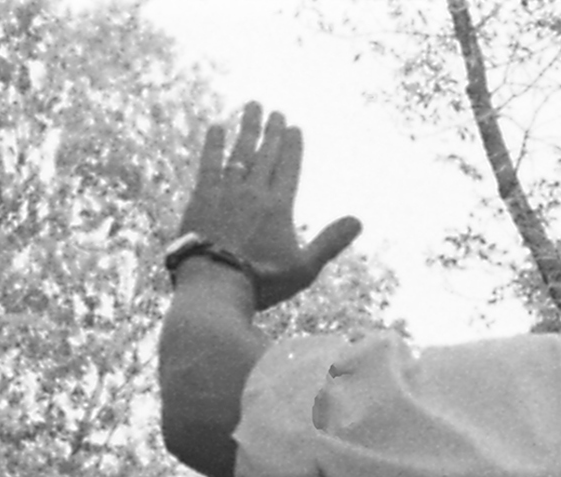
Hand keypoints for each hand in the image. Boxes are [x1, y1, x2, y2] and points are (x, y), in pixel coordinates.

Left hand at [180, 105, 362, 306]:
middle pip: (265, 154)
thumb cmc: (262, 282)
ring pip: (240, 152)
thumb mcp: (304, 268)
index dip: (292, 146)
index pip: (289, 167)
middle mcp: (254, 192)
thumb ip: (330, 242)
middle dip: (271, 130)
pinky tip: (217, 127)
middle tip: (275, 111)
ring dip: (247, 128)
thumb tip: (358, 221)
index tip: (294, 127)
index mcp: (279, 206)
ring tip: (252, 107)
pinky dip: (214, 144)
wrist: (216, 285)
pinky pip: (209, 163)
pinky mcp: (202, 197)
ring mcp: (227, 192)